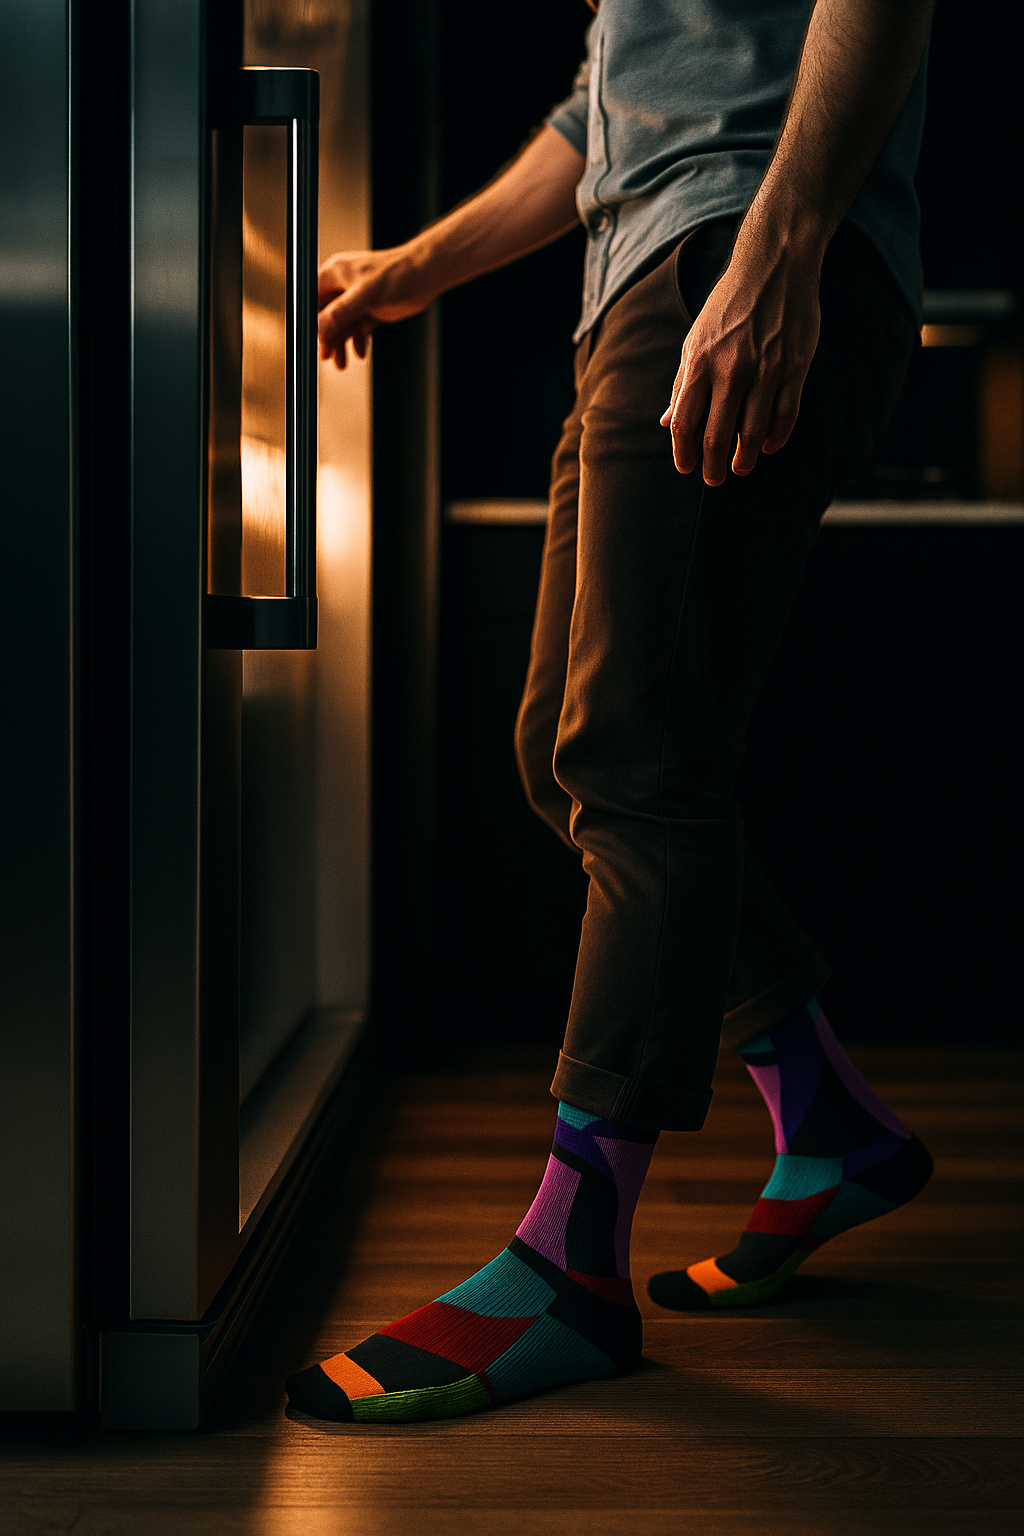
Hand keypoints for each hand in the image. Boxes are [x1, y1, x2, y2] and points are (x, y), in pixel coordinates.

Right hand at [317, 245, 436, 368]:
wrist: (425, 276)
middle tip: (328, 356)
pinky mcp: (370, 309)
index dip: (309, 321)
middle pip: (325, 316)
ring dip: (341, 344)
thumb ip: (340, 314)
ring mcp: (356, 298)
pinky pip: (357, 328)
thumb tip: (320, 330)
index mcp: (334, 274)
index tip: (311, 340)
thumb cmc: (397, 275)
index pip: (311, 299)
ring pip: (342, 325)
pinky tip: (360, 351)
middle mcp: (343, 285)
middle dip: (327, 338)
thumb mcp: (364, 296)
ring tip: (342, 363)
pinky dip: (357, 340)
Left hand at [661, 240, 822, 484]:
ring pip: (753, 431)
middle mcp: (731, 369)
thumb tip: (667, 422)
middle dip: (713, 466)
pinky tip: (768, 447)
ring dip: (745, 458)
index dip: (683, 452)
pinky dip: (776, 438)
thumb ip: (683, 382)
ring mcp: (766, 369)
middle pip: (717, 435)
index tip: (686, 468)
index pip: (685, 422)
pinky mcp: (795, 367)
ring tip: (740, 467)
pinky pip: (785, 415)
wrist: (775, 264)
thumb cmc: (730, 304)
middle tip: (714, 480)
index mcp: (700, 361)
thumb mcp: (696, 338)